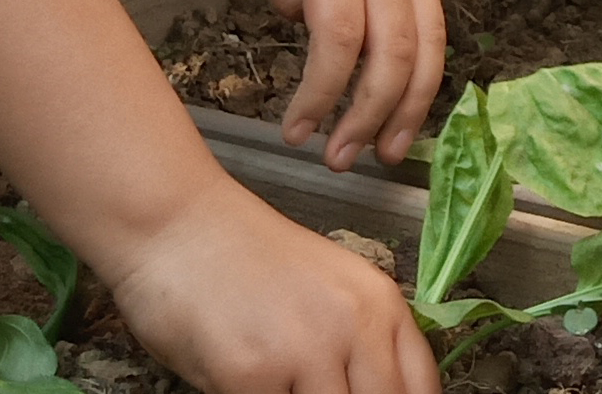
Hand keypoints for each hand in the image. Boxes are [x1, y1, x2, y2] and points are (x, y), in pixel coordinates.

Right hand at [102, 175, 437, 393]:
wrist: (180, 223)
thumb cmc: (246, 261)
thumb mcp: (329, 291)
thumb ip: (361, 344)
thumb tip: (375, 389)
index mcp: (381, 305)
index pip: (421, 387)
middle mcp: (354, 326)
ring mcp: (305, 351)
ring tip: (281, 386)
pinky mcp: (252, 374)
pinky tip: (245, 387)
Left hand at [213, 0, 443, 171]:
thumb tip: (307, 26)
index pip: (341, 35)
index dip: (324, 93)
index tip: (295, 131)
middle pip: (396, 49)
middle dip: (371, 115)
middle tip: (339, 161)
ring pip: (430, 39)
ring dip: (413, 103)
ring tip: (388, 152)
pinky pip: (434, 21)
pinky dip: (428, 69)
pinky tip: (408, 104)